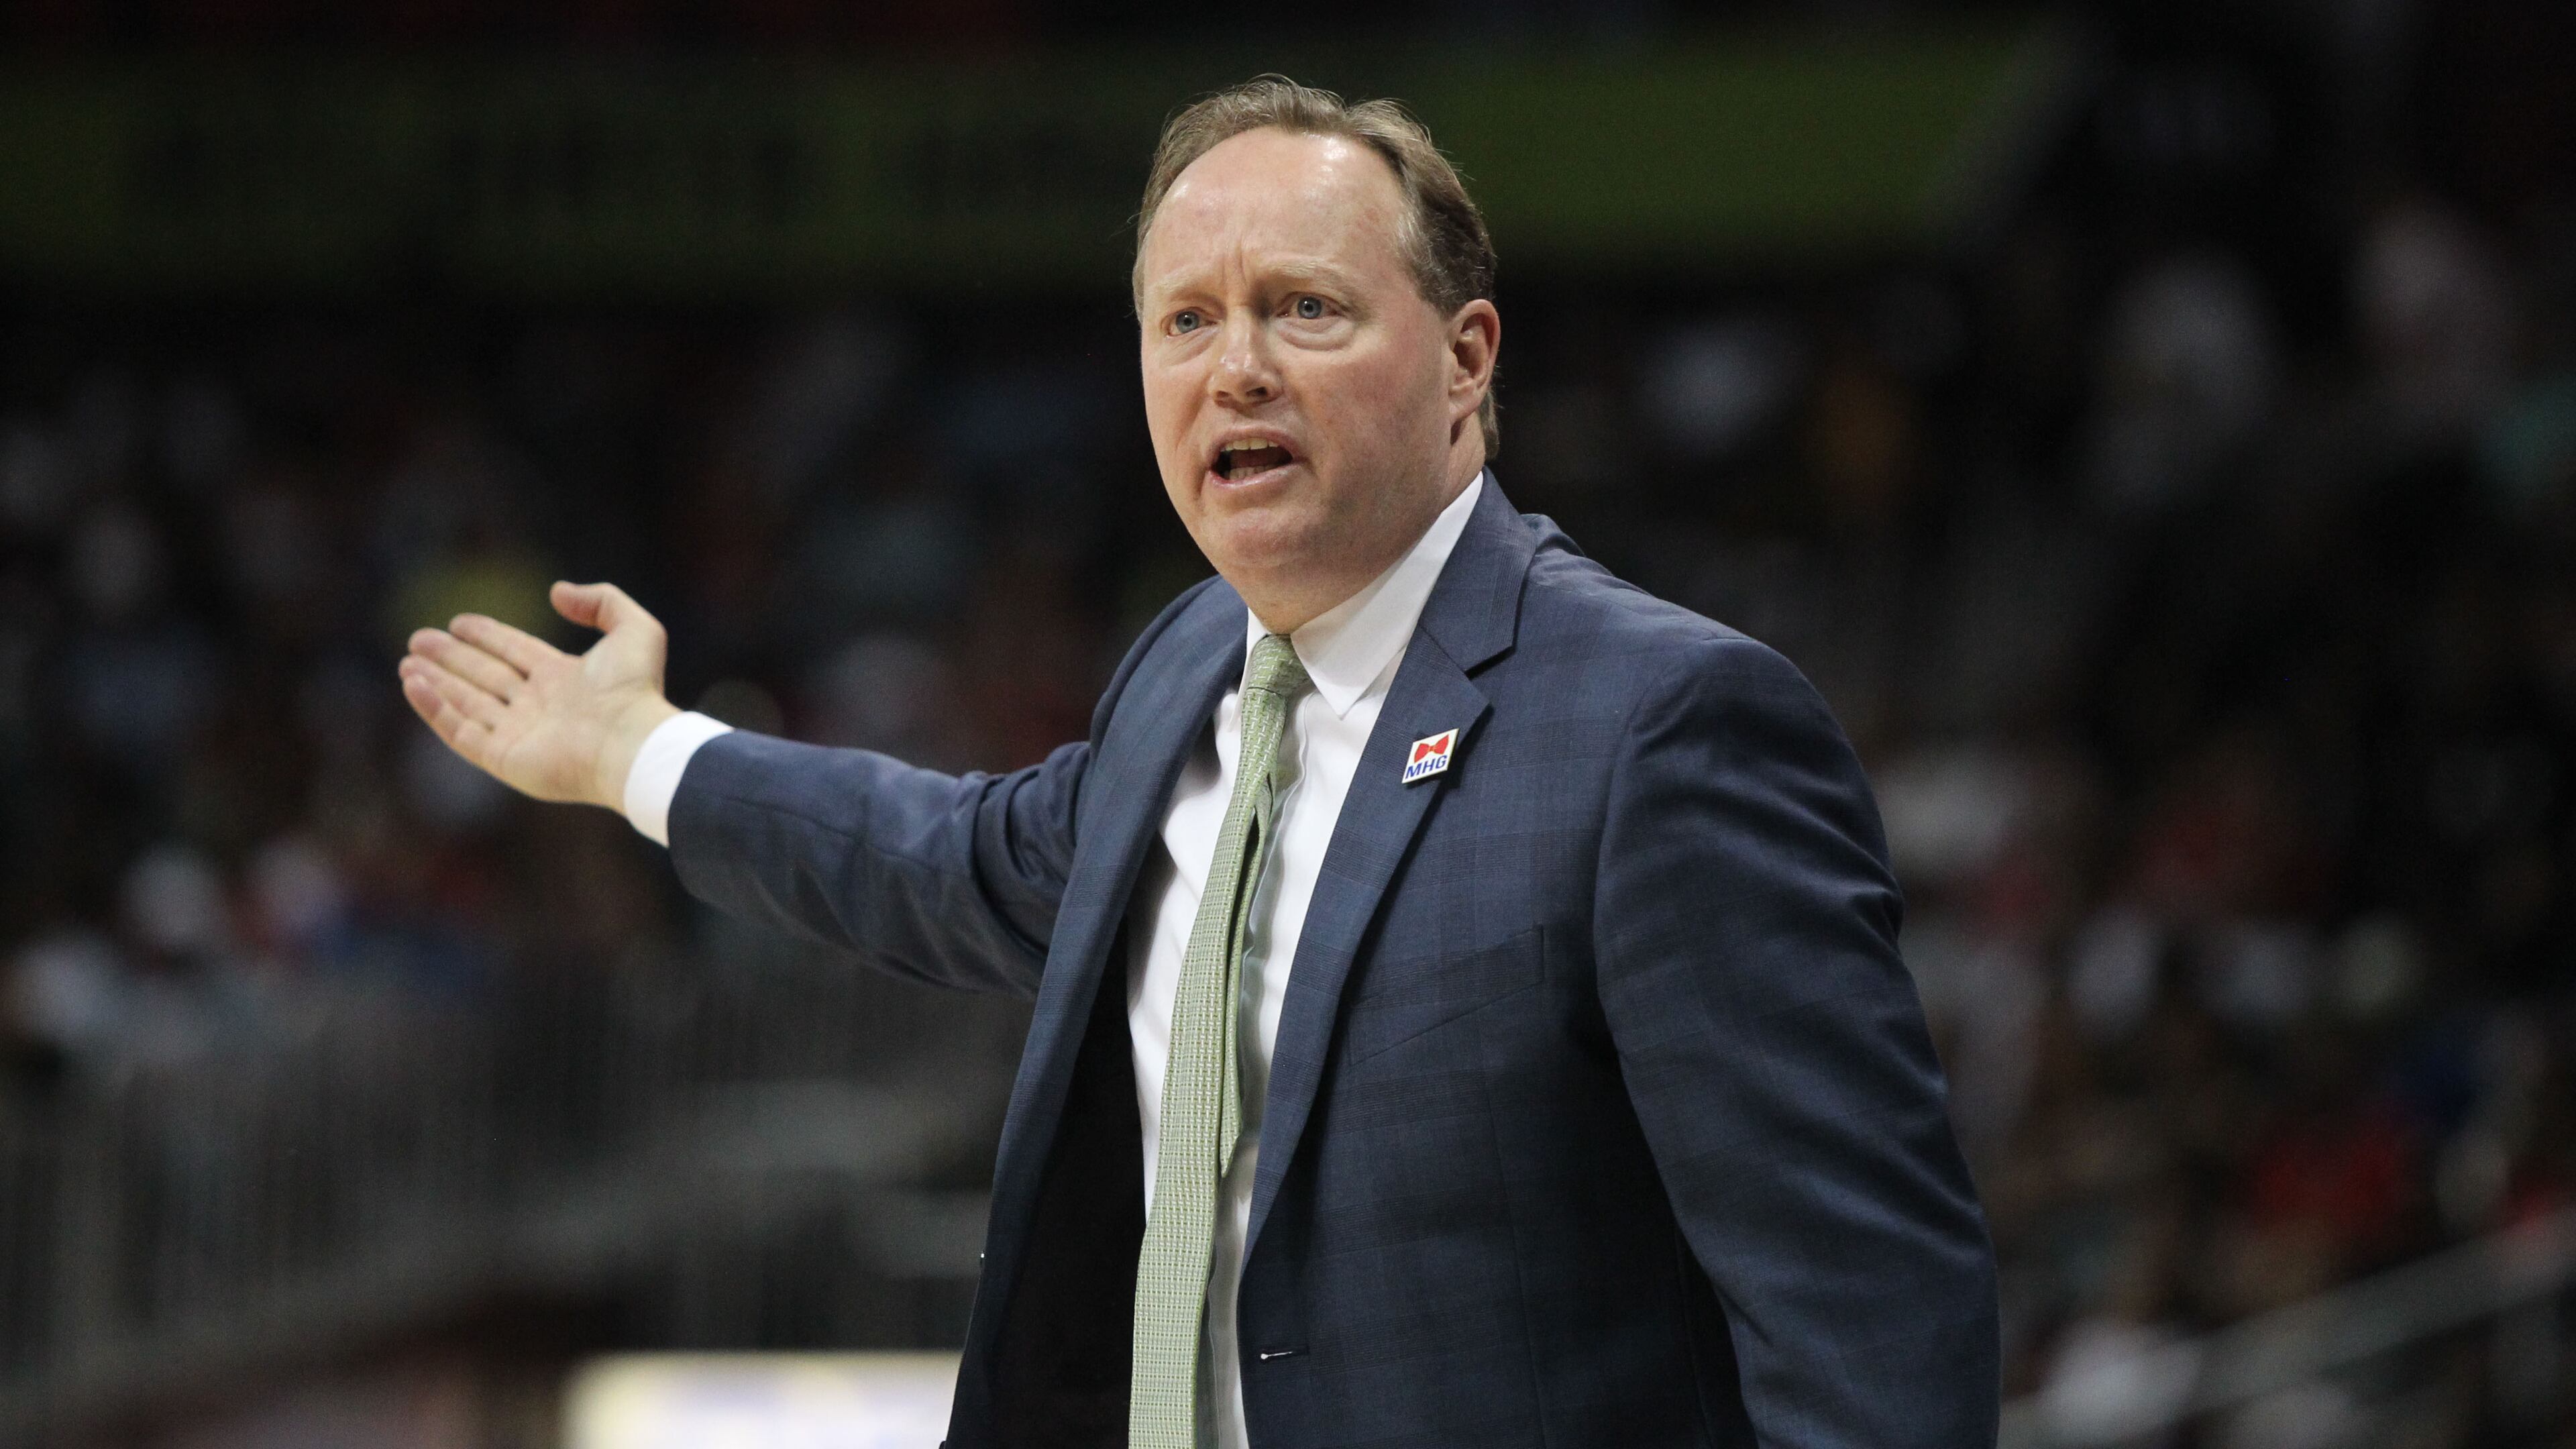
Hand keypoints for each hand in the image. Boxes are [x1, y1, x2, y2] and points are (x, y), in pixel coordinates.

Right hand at [398, 581, 681, 813]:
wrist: (632, 743)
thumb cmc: (635, 689)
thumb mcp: (634, 629)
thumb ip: (601, 601)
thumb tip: (557, 592)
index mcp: (565, 679)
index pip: (515, 652)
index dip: (486, 636)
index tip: (457, 622)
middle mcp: (540, 707)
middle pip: (485, 677)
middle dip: (451, 658)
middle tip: (417, 640)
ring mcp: (521, 735)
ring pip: (468, 704)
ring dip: (436, 683)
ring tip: (407, 663)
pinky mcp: (505, 759)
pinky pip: (461, 732)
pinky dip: (435, 710)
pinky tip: (414, 685)